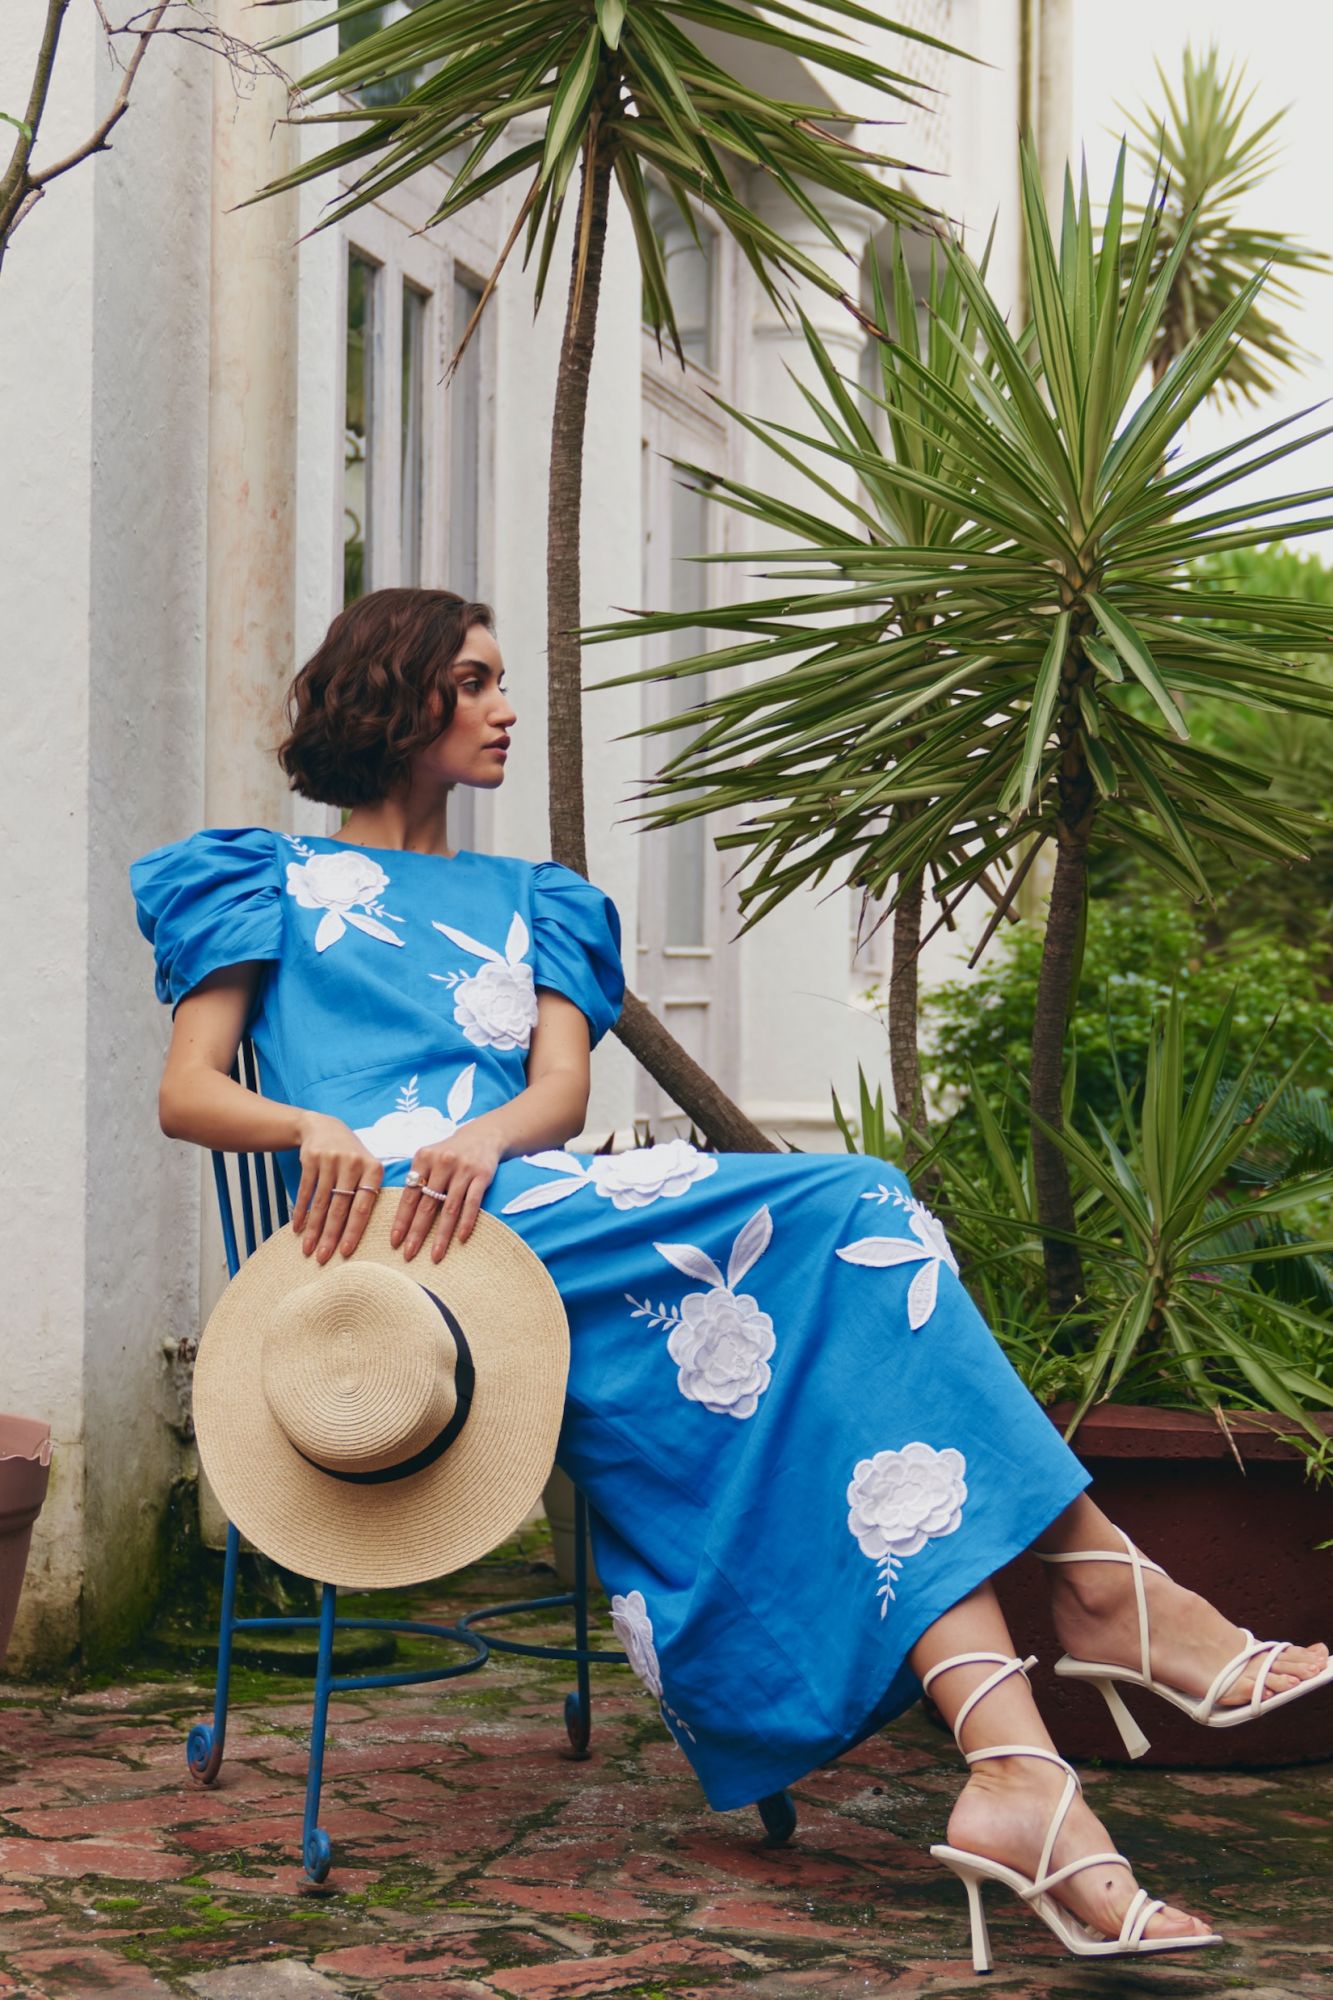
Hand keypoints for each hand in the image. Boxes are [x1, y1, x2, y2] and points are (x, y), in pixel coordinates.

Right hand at [291, 1114, 383, 1261]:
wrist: (324, 1126)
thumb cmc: (351, 1156)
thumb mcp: (366, 1167)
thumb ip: (368, 1194)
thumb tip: (368, 1234)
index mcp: (373, 1170)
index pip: (363, 1207)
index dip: (353, 1231)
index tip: (345, 1253)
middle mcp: (353, 1164)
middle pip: (340, 1207)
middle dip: (331, 1236)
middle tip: (323, 1259)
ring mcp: (331, 1160)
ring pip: (321, 1202)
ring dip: (313, 1229)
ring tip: (308, 1249)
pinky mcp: (311, 1159)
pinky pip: (305, 1191)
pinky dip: (300, 1211)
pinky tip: (297, 1228)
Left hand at [393, 1123, 503, 1262]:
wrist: (484, 1135)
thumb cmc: (450, 1152)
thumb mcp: (429, 1158)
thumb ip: (416, 1179)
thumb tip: (400, 1215)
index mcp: (423, 1158)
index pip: (409, 1195)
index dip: (401, 1220)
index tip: (395, 1241)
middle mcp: (441, 1162)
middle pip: (426, 1204)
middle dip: (417, 1232)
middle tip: (409, 1254)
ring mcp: (463, 1169)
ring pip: (449, 1208)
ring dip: (441, 1235)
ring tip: (435, 1255)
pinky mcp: (482, 1175)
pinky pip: (472, 1203)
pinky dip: (466, 1222)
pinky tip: (461, 1239)